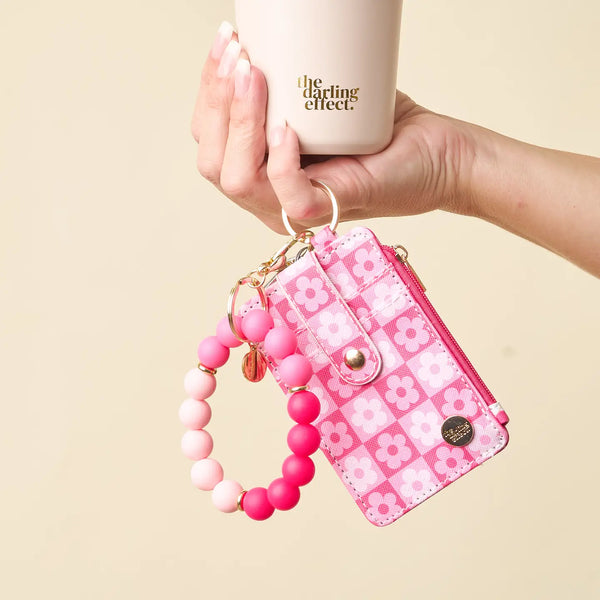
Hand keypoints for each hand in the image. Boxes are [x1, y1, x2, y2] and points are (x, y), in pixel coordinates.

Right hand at [191, 22, 479, 232]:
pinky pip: (287, 194)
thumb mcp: (318, 98)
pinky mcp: (327, 210)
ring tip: (257, 74)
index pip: (210, 140)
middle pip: (212, 162)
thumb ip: (285, 82)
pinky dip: (281, 159)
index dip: (208, 91)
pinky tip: (287, 126)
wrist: (436, 153)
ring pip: (237, 179)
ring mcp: (295, 209)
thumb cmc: (379, 128)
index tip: (227, 40)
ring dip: (241, 121)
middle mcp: (269, 197)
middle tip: (242, 55)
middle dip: (219, 102)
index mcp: (260, 173)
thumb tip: (260, 33)